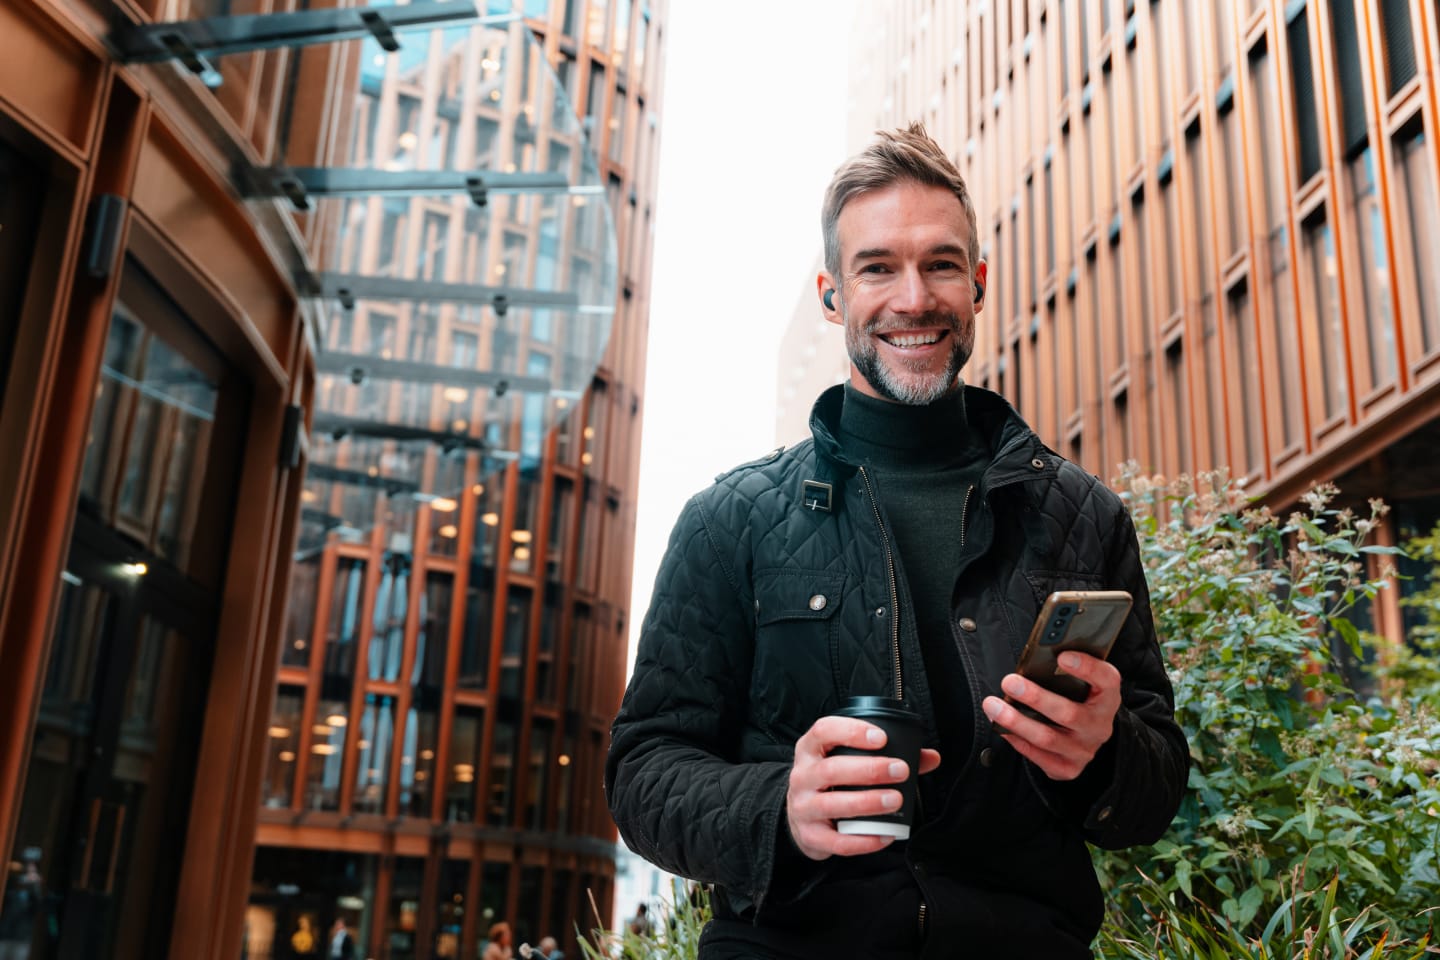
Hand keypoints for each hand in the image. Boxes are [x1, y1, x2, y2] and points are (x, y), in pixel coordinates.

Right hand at [786, 716, 941, 859]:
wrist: (800, 818)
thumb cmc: (832, 782)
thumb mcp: (847, 761)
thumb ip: (890, 756)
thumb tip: (930, 757)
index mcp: (810, 749)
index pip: (824, 731)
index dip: (851, 731)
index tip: (882, 738)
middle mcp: (802, 776)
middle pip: (831, 770)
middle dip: (870, 770)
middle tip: (901, 770)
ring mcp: (802, 807)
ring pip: (832, 804)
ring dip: (867, 802)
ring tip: (895, 800)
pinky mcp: (810, 836)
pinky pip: (836, 841)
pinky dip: (864, 840)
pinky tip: (886, 835)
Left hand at [981, 651, 1119, 780]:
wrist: (1085, 736)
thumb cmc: (1075, 698)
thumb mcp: (1079, 682)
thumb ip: (1062, 671)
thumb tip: (1031, 660)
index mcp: (1107, 696)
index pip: (1106, 679)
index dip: (1087, 667)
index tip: (1062, 656)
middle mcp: (1100, 725)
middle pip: (1068, 713)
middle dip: (1035, 697)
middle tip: (1010, 682)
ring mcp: (1085, 750)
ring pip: (1047, 737)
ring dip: (1016, 721)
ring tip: (992, 705)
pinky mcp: (1068, 768)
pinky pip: (1037, 756)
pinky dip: (1015, 739)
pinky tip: (1000, 726)